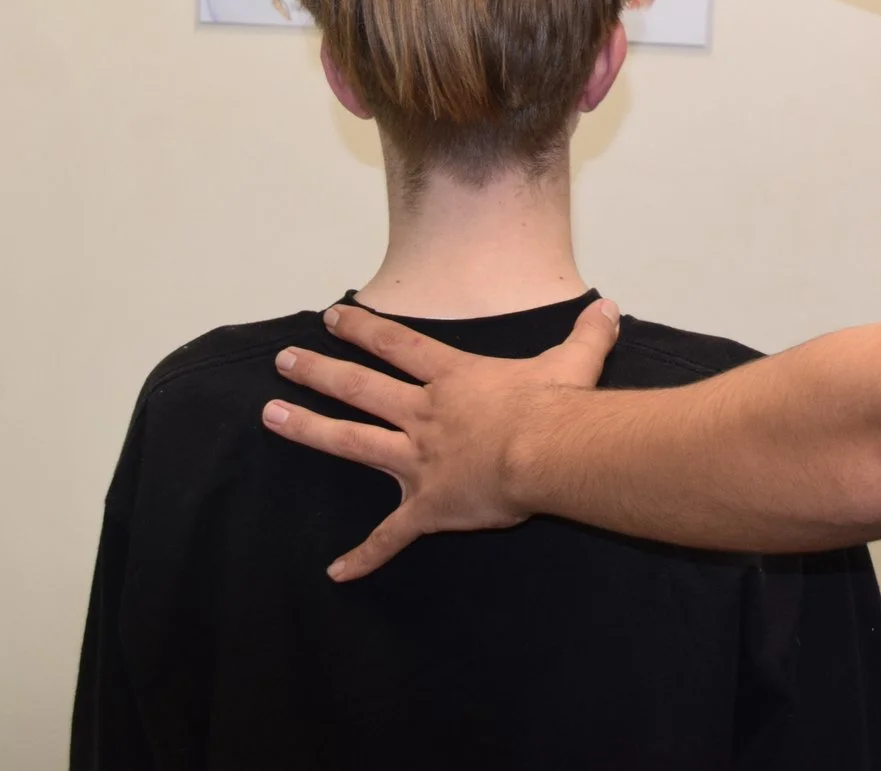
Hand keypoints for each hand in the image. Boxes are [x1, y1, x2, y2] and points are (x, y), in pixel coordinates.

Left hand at [261, 296, 621, 579]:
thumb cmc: (558, 404)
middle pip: (360, 387)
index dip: (364, 330)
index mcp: (454, 379)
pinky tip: (336, 572)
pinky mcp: (427, 506)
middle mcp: (425, 415)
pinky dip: (364, 556)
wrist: (550, 449)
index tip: (333, 317)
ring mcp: (419, 460)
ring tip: (270, 415)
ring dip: (309, 428)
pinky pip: (390, 535)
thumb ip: (587, 334)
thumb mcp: (575, 359)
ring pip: (353, 441)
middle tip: (282, 361)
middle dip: (318, 372)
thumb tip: (610, 308)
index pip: (399, 346)